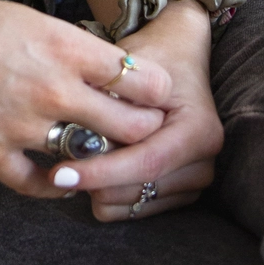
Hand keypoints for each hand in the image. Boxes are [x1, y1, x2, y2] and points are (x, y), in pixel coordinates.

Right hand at [0, 0, 174, 199]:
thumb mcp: (17, 15)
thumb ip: (58, 44)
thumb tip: (90, 64)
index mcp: (60, 43)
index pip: (136, 76)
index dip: (154, 88)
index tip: (158, 91)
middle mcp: (51, 89)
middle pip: (128, 124)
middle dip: (142, 128)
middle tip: (144, 127)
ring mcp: (22, 128)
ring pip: (89, 157)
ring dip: (99, 156)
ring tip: (105, 151)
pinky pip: (41, 184)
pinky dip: (54, 181)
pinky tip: (59, 174)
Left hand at [60, 0, 223, 221]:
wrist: (180, 54)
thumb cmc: (154, 56)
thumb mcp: (131, 67)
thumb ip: (109, 101)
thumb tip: (76, 137)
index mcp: (199, 131)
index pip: (145, 163)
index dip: (102, 172)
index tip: (60, 174)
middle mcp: (204, 162)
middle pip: (139, 189)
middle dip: (96, 180)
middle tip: (59, 164)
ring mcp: (196, 181)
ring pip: (134, 205)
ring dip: (103, 188)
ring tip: (82, 158)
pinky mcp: (182, 192)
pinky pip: (136, 210)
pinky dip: (112, 194)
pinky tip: (98, 169)